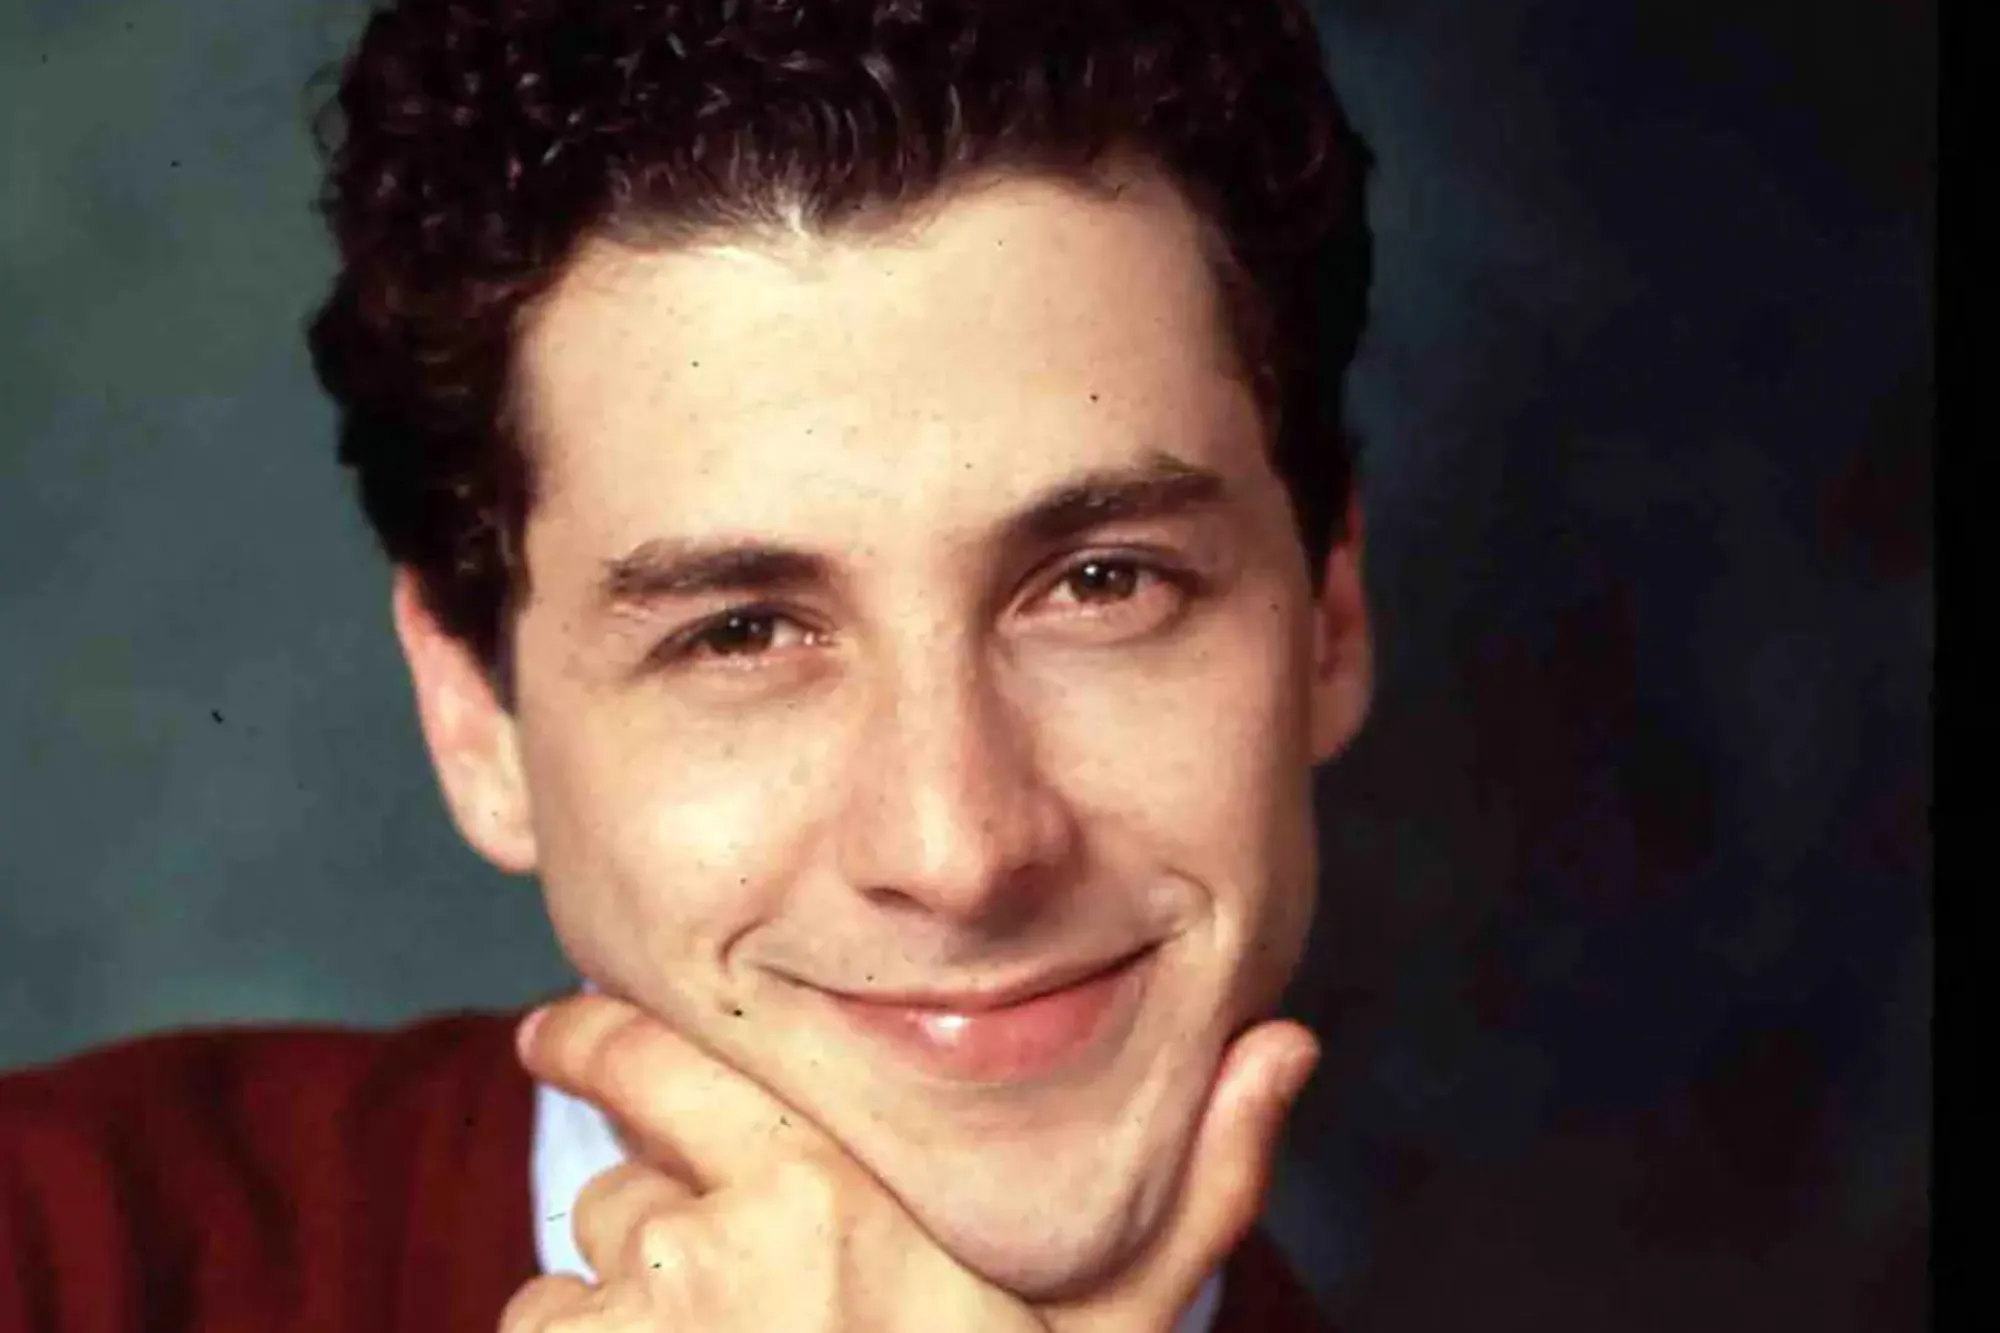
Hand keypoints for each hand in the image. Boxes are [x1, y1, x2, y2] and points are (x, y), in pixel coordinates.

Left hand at [498, 993, 1317, 1332]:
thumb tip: (1289, 1044)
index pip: (658, 1061)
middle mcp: (712, 1243)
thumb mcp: (1116, 1327)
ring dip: (619, 1317)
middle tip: (751, 1300)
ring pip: (573, 1280)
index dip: (596, 1035)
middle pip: (624, 1182)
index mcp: (831, 1189)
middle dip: (665, 1223)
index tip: (553, 1028)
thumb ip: (1201, 1180)